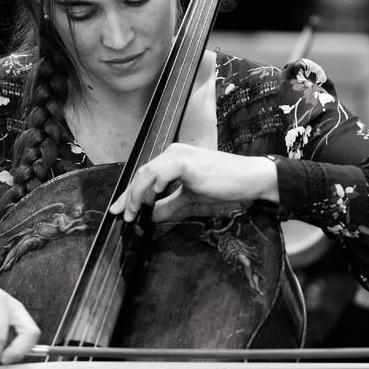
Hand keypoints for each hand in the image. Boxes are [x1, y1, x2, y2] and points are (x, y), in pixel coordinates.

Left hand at [109, 144, 278, 222]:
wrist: (248, 178)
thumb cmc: (223, 183)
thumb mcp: (190, 196)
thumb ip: (170, 203)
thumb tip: (153, 215)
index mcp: (173, 158)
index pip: (145, 175)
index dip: (131, 193)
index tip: (121, 210)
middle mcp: (173, 153)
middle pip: (142, 173)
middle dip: (128, 196)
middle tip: (121, 215)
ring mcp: (179, 156)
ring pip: (147, 173)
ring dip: (136, 194)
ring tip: (133, 212)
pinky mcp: (187, 163)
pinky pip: (163, 171)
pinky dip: (154, 184)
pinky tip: (153, 197)